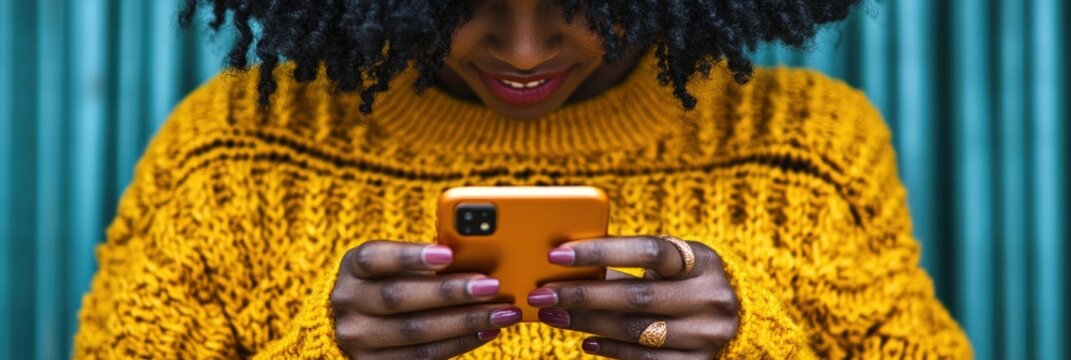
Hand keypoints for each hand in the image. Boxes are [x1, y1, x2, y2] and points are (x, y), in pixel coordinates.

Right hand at [331, 240, 521, 358]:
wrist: (354, 325)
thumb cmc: (388, 284)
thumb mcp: (394, 267)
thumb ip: (424, 262)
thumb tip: (477, 259)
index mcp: (353, 270)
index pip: (375, 258)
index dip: (410, 256)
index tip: (448, 254)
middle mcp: (348, 304)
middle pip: (400, 298)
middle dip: (450, 292)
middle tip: (491, 286)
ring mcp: (358, 339)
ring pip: (416, 332)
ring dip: (465, 322)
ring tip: (501, 313)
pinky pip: (423, 357)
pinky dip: (459, 343)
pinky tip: (486, 331)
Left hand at [528, 236, 738, 358]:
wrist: (742, 321)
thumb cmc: (688, 282)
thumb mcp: (674, 265)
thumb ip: (630, 262)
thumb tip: (566, 263)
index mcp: (702, 260)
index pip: (647, 250)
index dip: (600, 251)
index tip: (557, 254)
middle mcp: (710, 297)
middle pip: (635, 296)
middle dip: (581, 295)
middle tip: (541, 293)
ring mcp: (706, 334)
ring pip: (634, 330)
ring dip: (586, 322)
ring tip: (552, 314)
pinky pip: (644, 358)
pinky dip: (611, 349)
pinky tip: (586, 340)